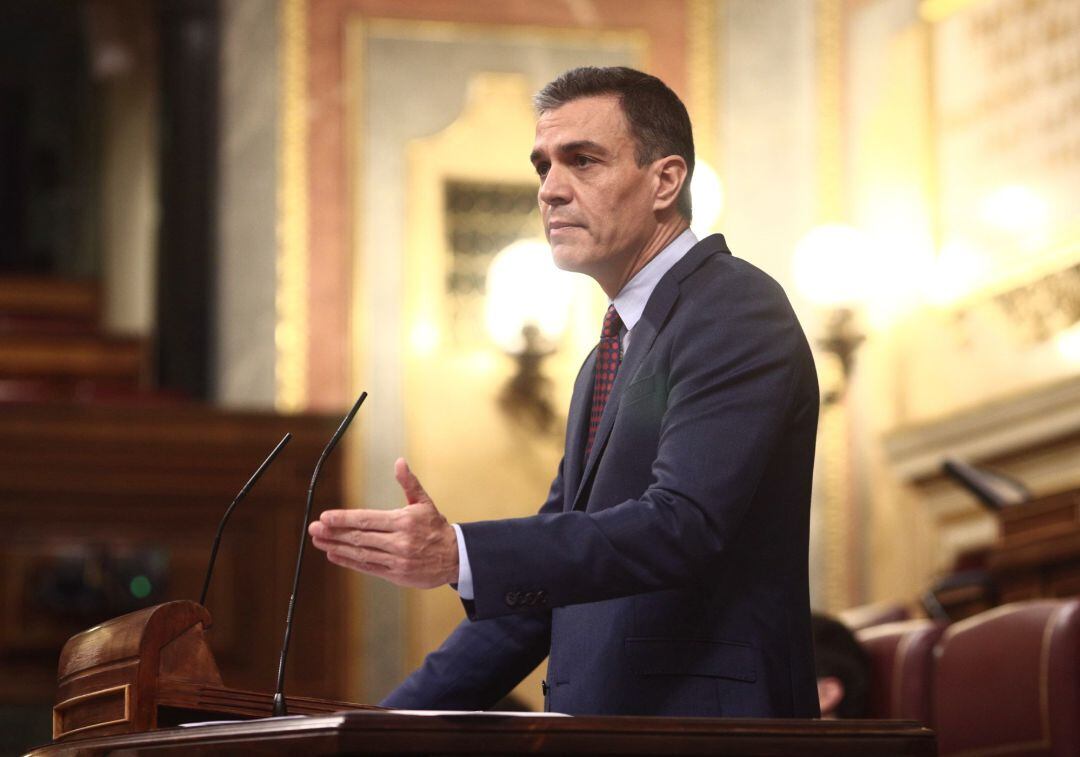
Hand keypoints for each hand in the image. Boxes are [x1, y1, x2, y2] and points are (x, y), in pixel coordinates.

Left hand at [309, 458, 458, 588]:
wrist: (456, 557)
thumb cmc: (436, 527)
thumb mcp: (425, 503)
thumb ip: (409, 483)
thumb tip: (400, 462)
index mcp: (403, 521)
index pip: (366, 519)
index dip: (344, 518)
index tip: (325, 517)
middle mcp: (399, 541)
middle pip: (359, 537)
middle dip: (333, 533)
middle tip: (313, 528)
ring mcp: (396, 560)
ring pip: (360, 553)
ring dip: (336, 547)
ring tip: (319, 541)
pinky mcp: (396, 574)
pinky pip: (368, 567)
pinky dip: (349, 561)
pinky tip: (334, 555)